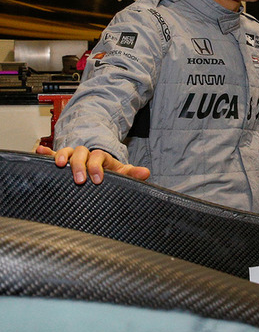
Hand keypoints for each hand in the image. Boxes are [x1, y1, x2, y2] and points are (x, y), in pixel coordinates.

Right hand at [35, 145, 149, 184]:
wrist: (98, 165)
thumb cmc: (108, 171)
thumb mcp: (120, 171)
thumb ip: (132, 173)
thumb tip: (146, 173)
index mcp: (100, 156)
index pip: (98, 157)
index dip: (97, 167)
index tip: (98, 180)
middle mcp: (86, 154)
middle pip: (81, 154)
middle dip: (79, 166)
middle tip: (79, 180)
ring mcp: (72, 155)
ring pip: (66, 151)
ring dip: (61, 156)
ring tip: (58, 164)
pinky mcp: (61, 159)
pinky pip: (52, 154)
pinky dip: (46, 153)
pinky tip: (39, 151)